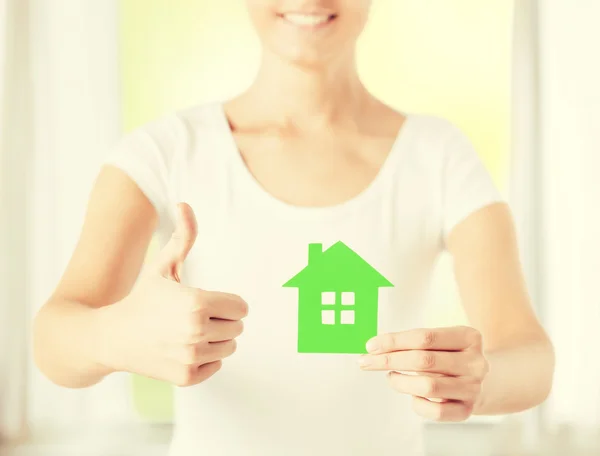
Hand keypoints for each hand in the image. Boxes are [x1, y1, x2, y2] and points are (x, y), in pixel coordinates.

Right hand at [102, 202, 247, 386]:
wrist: (111, 337)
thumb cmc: (142, 297)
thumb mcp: (162, 266)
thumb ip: (182, 236)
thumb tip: (184, 204)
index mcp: (197, 302)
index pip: (242, 307)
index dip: (227, 302)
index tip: (207, 301)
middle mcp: (196, 331)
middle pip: (238, 327)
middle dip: (222, 320)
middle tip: (195, 317)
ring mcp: (191, 357)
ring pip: (229, 347)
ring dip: (216, 339)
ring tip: (188, 332)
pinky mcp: (187, 377)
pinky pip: (216, 366)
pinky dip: (205, 359)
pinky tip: (182, 349)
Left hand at [358, 326, 488, 421]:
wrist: (478, 380)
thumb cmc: (448, 355)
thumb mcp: (438, 341)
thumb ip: (411, 341)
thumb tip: (374, 347)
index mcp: (468, 337)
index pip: (424, 337)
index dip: (393, 341)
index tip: (370, 346)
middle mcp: (475, 362)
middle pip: (423, 360)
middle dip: (389, 360)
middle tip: (366, 362)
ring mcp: (473, 388)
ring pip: (428, 387)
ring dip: (400, 382)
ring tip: (391, 377)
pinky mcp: (467, 410)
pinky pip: (434, 411)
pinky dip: (417, 403)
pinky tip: (413, 395)